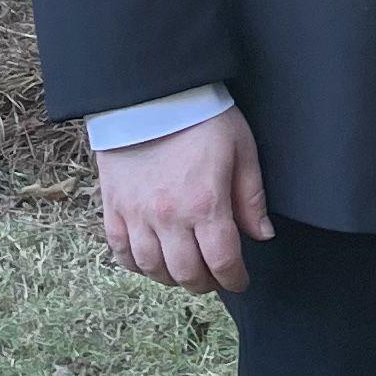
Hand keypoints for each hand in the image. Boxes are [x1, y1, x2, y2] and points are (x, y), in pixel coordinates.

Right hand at [99, 107, 273, 296]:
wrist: (149, 92)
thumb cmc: (200, 116)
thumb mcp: (241, 149)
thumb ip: (251, 197)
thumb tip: (262, 235)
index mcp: (205, 204)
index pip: (222, 262)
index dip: (234, 279)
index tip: (240, 280)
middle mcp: (168, 217)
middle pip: (187, 273)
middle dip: (206, 283)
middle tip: (215, 276)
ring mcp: (136, 214)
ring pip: (152, 268)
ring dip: (172, 277)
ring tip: (185, 269)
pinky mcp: (113, 206)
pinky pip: (120, 251)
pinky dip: (136, 264)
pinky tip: (151, 259)